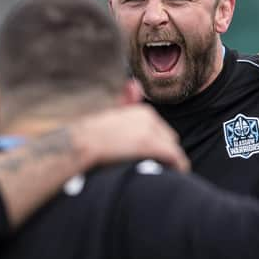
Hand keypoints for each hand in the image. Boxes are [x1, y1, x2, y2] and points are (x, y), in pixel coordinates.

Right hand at [75, 105, 189, 172]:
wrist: (81, 144)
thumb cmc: (92, 135)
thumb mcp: (111, 116)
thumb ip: (125, 101)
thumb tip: (135, 83)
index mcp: (142, 111)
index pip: (161, 131)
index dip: (158, 146)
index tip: (154, 158)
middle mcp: (150, 117)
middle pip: (169, 139)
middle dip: (164, 152)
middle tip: (158, 167)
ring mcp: (151, 131)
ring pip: (172, 149)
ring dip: (170, 161)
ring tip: (163, 173)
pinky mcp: (152, 145)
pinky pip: (175, 157)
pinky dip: (177, 167)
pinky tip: (174, 175)